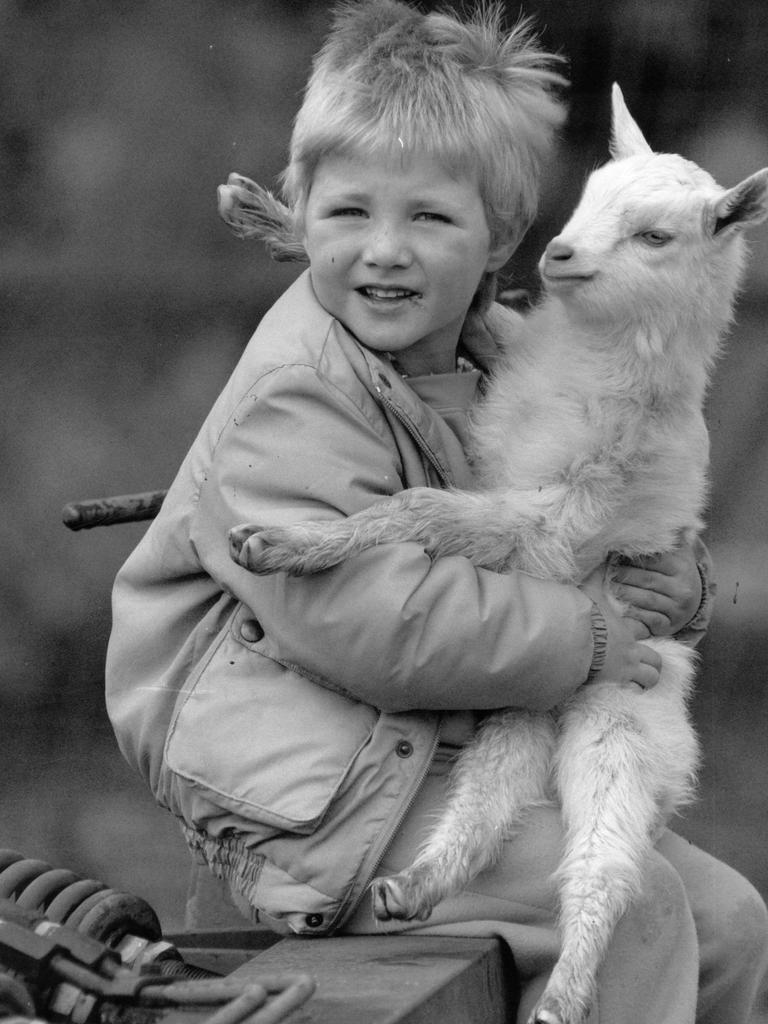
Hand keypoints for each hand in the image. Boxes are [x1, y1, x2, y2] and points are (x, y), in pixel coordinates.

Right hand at [580, 566, 661, 689]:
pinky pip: (632, 694)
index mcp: (626, 631)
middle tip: (642, 666)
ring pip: (650, 680)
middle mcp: (630, 653)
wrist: (574, 642)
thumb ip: (597, 574)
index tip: (636, 639)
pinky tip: (622, 693)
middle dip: (652, 665)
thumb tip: (603, 553)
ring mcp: (626, 672)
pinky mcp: (617, 687)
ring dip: (645, 681)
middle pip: (655, 663)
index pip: (646, 634)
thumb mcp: (590, 591)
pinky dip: (630, 694)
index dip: (644, 636)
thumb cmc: (583, 618)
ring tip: (635, 681)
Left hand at [611, 543, 701, 635]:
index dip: (633, 557)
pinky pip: (650, 619)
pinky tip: (621, 608)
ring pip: (647, 598)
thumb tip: (654, 516)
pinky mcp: (670, 624)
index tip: (615, 555)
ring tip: (610, 587)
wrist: (692, 602)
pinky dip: (634, 613)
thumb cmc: (674, 573)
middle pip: (647, 579)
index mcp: (682, 566)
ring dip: (625, 593)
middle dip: (624, 575)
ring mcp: (678, 607)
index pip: (654, 560)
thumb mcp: (676, 553)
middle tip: (608, 572)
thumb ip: (668, 537)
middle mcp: (683, 587)